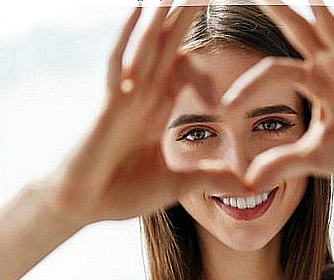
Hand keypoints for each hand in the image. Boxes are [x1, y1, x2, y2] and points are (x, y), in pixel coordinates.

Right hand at [39, 2, 245, 224]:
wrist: (84, 206)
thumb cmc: (123, 192)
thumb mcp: (178, 184)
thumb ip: (212, 178)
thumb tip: (249, 186)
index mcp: (157, 110)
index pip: (182, 72)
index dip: (204, 76)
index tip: (221, 105)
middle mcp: (142, 96)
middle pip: (167, 47)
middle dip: (184, 18)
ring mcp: (125, 97)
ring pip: (146, 46)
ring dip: (161, 15)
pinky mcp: (109, 106)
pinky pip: (117, 65)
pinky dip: (127, 39)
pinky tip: (140, 9)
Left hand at [222, 0, 333, 198]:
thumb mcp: (311, 158)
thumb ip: (280, 163)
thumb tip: (248, 181)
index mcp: (313, 85)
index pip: (271, 72)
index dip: (247, 87)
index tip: (225, 106)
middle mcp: (330, 70)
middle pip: (296, 33)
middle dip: (276, 12)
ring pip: (328, 28)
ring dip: (315, 7)